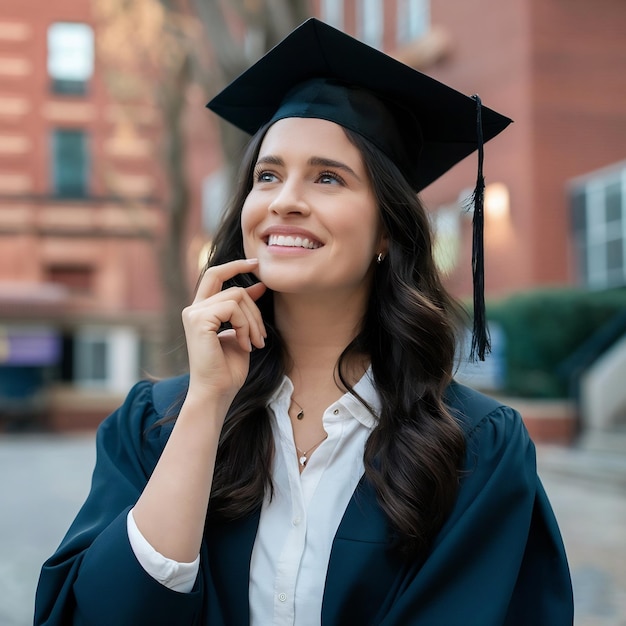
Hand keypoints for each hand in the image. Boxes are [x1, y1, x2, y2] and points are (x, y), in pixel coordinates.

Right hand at [182, 259, 266, 405]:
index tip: (257, 264)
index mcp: (201, 311)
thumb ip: (246, 308)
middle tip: (263, 335)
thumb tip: (259, 285)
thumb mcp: (242, 332)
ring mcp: (194, 313)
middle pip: (232, 286)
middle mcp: (194, 309)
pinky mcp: (199, 320)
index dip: (236, 266)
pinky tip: (245, 345)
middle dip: (255, 305)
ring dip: (254, 321)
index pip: (215, 275)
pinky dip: (246, 326)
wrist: (217, 392)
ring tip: (255, 343)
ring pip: (237, 296)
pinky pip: (234, 308)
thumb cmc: (228, 369)